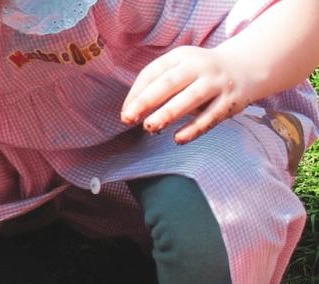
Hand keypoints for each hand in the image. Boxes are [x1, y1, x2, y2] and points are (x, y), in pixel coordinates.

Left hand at [121, 46, 253, 143]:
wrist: (245, 68)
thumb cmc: (199, 74)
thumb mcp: (180, 69)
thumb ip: (158, 86)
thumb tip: (131, 112)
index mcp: (181, 57)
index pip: (153, 72)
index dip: (136, 93)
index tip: (125, 112)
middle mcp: (199, 67)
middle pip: (170, 82)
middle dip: (147, 101)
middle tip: (129, 118)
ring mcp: (216, 83)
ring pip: (191, 98)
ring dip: (169, 113)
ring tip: (150, 127)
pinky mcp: (230, 101)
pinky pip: (210, 116)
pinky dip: (194, 129)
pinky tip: (178, 139)